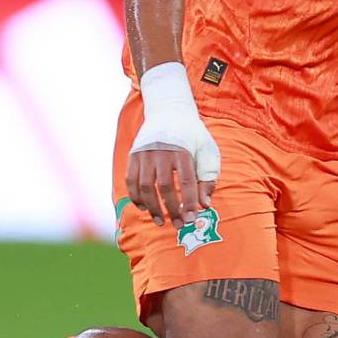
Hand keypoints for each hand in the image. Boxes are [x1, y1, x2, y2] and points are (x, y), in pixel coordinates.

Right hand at [125, 63, 220, 226]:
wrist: (170, 112)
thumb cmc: (193, 136)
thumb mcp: (207, 151)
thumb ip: (207, 178)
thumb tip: (205, 205)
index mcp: (183, 150)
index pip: (185, 181)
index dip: (188, 202)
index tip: (192, 218)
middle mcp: (162, 152)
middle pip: (164, 186)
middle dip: (171, 209)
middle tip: (178, 225)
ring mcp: (145, 153)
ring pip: (144, 186)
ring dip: (152, 207)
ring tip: (161, 221)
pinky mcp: (133, 155)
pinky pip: (130, 180)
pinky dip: (136, 197)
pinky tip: (144, 208)